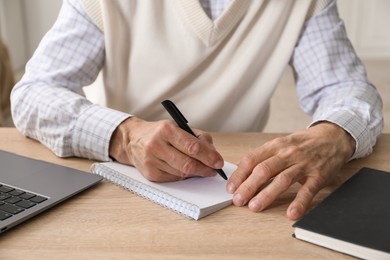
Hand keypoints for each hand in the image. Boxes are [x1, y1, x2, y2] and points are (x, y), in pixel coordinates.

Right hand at [109, 117, 223, 181]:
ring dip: (195, 173)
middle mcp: (156, 145)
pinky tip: (185, 171)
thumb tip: (214, 155)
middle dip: (205, 169)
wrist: (133, 139)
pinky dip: (183, 176)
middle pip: (188, 164)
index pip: (193, 147)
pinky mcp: (150, 174)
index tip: (219, 162)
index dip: (209, 157)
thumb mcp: (179, 127)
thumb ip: (198, 138)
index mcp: (166, 129)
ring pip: (182, 173)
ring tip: (201, 169)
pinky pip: (174, 179)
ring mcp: (151, 161)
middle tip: (214, 170)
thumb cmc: (160, 133)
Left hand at [226, 122, 354, 219]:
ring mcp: (303, 164)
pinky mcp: (319, 175)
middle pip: (264, 170)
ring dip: (267, 195)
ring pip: (282, 180)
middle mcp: (287, 154)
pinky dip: (299, 203)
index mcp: (275, 145)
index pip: (252, 159)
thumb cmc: (303, 143)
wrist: (333, 137)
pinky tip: (291, 213)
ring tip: (254, 207)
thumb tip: (241, 169)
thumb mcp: (281, 143)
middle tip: (237, 200)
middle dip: (248, 186)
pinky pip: (308, 190)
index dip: (239, 174)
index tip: (230, 188)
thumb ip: (263, 156)